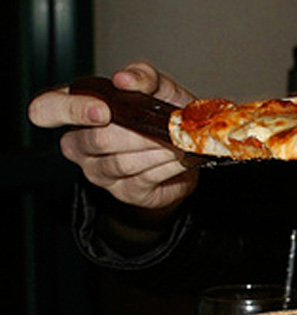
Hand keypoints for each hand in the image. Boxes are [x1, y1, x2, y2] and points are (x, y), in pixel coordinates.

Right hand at [28, 62, 198, 211]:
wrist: (187, 150)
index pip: (45, 110)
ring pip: (123, 162)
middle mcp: (80, 144)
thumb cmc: (161, 115)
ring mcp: (99, 172)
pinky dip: (167, 165)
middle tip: (163, 125)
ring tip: (177, 139)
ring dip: (156, 149)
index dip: (70, 110)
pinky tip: (179, 155)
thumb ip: (143, 77)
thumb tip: (124, 79)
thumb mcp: (158, 88)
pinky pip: (144, 178)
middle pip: (97, 140)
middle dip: (136, 132)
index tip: (103, 111)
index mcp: (76, 110)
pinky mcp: (125, 192)